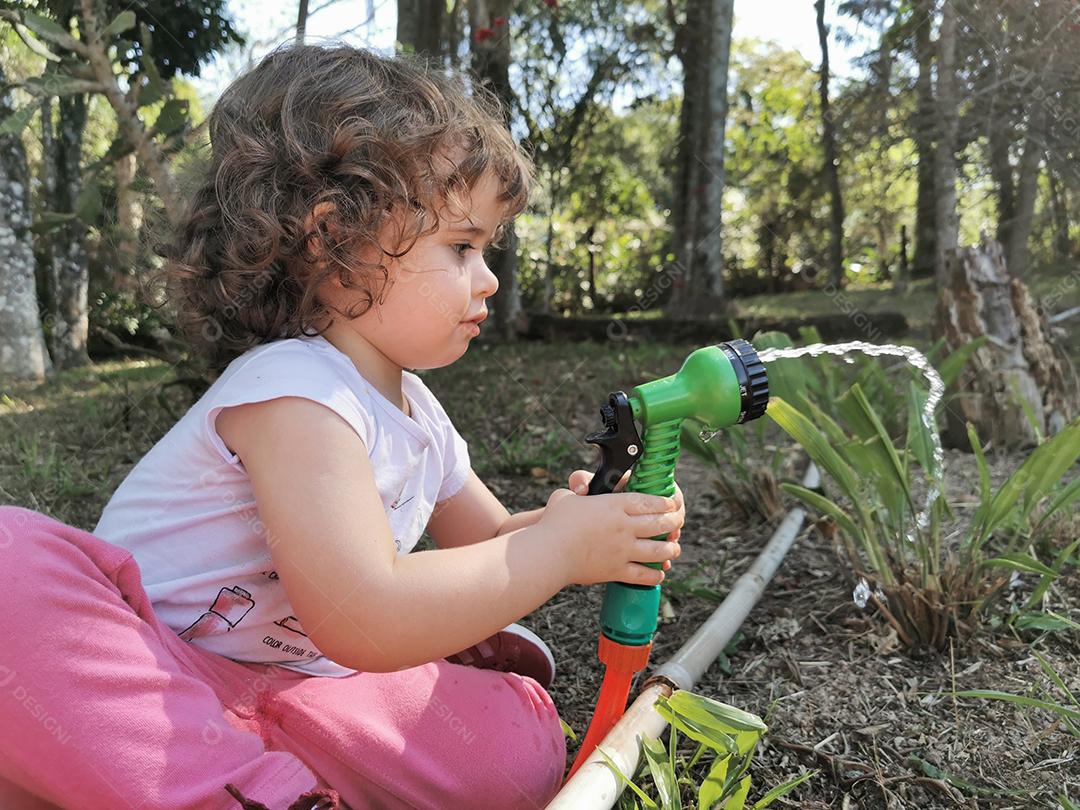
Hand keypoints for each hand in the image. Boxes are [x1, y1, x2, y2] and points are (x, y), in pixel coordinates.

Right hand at [561, 470, 684, 569]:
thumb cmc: (554, 523)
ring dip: (670, 549)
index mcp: (614, 505)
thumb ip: (577, 491)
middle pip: (659, 523)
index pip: (648, 501)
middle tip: (678, 522)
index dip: (664, 502)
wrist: (549, 553)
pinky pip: (643, 575)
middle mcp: (624, 527)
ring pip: (657, 550)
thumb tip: (578, 491)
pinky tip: (659, 574)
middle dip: (674, 522)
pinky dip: (654, 575)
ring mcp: (622, 550)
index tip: (671, 504)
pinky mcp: (616, 571)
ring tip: (675, 548)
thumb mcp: (566, 497)